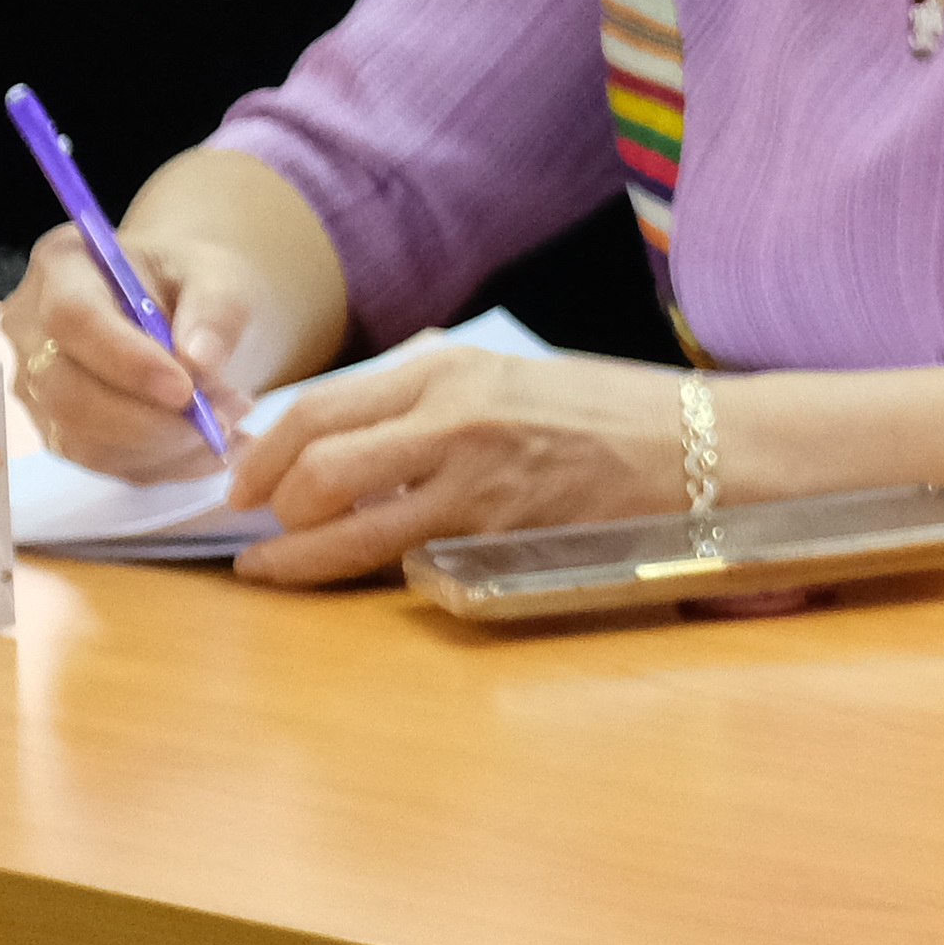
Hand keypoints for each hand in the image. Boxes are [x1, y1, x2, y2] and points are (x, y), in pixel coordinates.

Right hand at [4, 229, 264, 484]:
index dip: (126, 362)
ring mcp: (37, 389)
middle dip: (153, 418)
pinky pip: (106, 465)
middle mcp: (31, 331)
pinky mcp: (60, 433)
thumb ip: (216, 309)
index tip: (186, 388)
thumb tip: (201, 361)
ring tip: (232, 424)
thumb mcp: (218, 275)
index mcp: (62, 267)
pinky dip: (168, 464)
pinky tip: (216, 448)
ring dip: (167, 446)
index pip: (74, 319)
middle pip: (69, 392)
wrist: (180, 308)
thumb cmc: (190, 282)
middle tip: (227, 415)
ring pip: (85, 441)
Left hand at [220, 345, 690, 586]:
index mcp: (452, 369)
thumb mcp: (514, 376)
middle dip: (267, 499)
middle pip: (314, 460)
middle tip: (253, 523)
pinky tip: (338, 575)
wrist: (700, 448)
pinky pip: (397, 557)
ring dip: (292, 549)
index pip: (323, 406)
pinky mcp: (498, 533)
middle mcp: (452, 414)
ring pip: (342, 518)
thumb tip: (356, 428)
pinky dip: (350, 570)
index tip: (243, 478)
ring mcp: (474, 477)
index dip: (264, 450)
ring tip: (271, 564)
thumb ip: (436, 395)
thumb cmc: (612, 415)